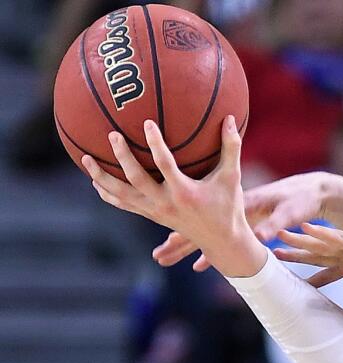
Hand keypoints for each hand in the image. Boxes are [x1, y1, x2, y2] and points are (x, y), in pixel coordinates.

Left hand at [83, 116, 264, 277]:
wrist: (220, 240)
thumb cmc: (228, 205)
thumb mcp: (232, 177)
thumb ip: (231, 147)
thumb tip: (232, 118)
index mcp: (185, 192)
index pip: (165, 165)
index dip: (155, 143)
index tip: (147, 123)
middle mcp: (166, 203)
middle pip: (136, 179)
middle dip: (122, 157)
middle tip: (112, 135)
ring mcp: (155, 211)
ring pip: (121, 194)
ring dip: (101, 177)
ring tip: (86, 158)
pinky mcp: (150, 215)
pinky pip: (122, 204)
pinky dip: (107, 193)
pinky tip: (95, 181)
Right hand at [152, 171, 342, 271]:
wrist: (312, 191)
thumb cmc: (302, 200)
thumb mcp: (290, 212)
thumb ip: (275, 224)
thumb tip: (262, 237)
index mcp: (244, 203)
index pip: (210, 217)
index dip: (192, 231)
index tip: (171, 240)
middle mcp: (234, 208)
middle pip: (200, 226)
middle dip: (179, 241)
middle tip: (158, 256)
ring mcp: (236, 216)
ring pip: (205, 233)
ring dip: (185, 245)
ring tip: (162, 258)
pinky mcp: (242, 222)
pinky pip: (219, 237)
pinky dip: (207, 249)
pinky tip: (196, 264)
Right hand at [273, 222, 342, 292]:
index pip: (337, 238)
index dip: (318, 234)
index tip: (298, 226)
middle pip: (322, 244)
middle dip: (299, 240)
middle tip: (275, 234)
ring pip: (321, 256)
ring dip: (300, 255)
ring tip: (277, 253)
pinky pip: (330, 272)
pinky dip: (315, 277)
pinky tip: (299, 282)